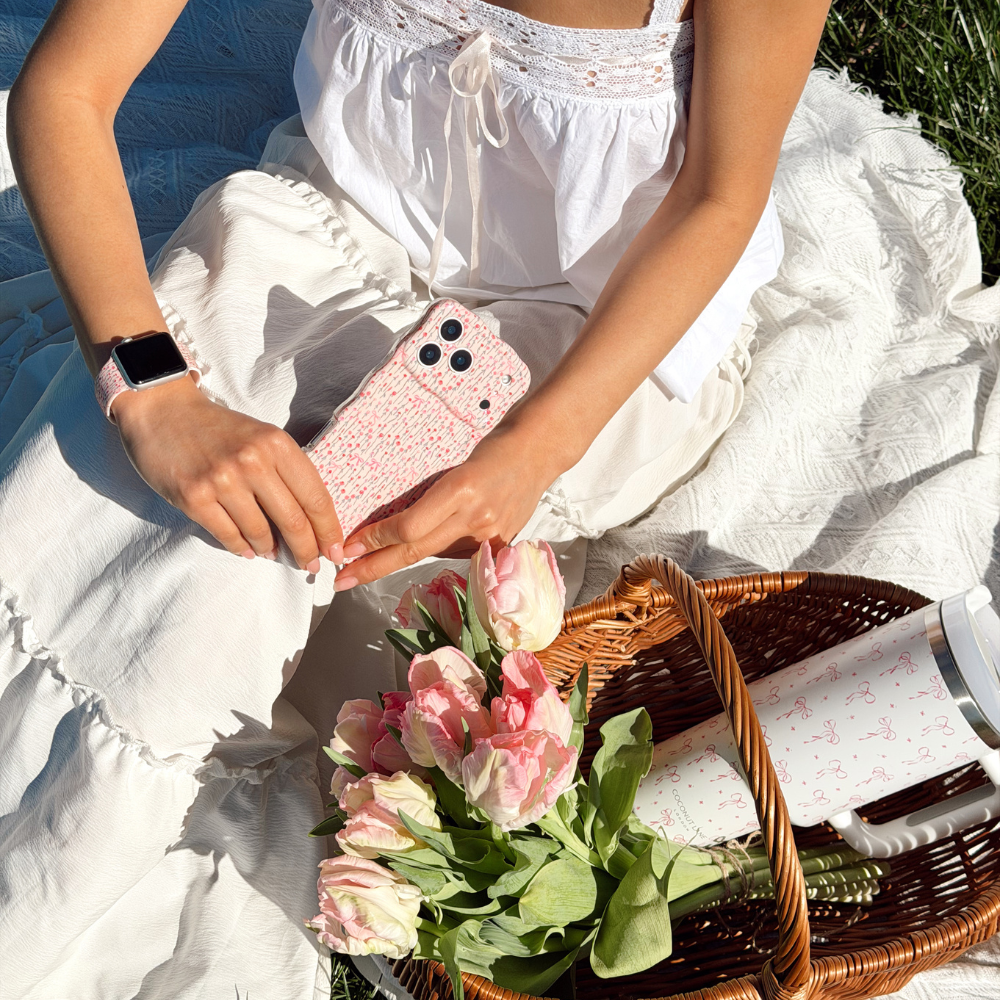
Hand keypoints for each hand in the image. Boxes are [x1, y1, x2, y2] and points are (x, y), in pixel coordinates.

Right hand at [112, 374, 343, 568]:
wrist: (163, 411)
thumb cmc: (218, 428)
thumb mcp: (263, 438)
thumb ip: (286, 472)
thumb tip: (310, 520)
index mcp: (277, 445)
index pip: (316, 498)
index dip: (329, 530)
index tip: (336, 551)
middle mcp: (253, 462)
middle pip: (294, 521)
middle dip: (307, 550)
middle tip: (311, 565)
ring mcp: (222, 481)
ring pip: (261, 533)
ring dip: (271, 550)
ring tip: (273, 552)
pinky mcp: (194, 497)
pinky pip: (228, 535)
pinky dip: (242, 548)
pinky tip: (248, 550)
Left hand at [334, 423, 557, 589]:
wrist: (537, 452)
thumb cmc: (494, 449)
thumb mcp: (456, 467)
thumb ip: (431, 501)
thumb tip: (396, 530)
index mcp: (461, 490)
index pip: (409, 527)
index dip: (376, 540)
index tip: (350, 546)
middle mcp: (475, 517)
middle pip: (414, 551)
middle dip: (373, 567)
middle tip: (342, 579)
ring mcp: (490, 535)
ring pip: (433, 555)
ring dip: (400, 561)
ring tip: (371, 565)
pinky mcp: (500, 546)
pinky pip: (456, 555)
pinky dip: (436, 551)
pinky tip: (428, 544)